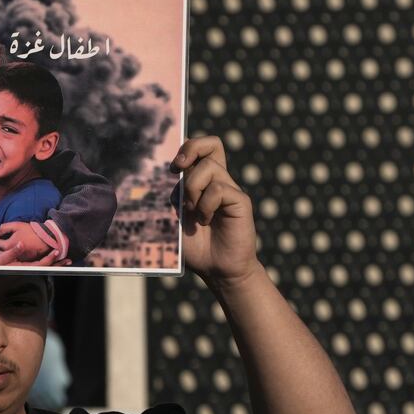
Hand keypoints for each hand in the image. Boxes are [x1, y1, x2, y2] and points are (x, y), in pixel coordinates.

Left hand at [0, 220, 56, 263]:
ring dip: (6, 250)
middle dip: (0, 245)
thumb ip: (4, 228)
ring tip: (9, 243)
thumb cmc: (32, 231)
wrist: (45, 238)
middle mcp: (13, 253)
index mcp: (9, 244)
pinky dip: (14, 253)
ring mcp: (18, 257)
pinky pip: (15, 257)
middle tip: (2, 239)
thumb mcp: (16, 225)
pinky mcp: (24, 259)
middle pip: (0, 251)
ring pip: (7, 255)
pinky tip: (17, 246)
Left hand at [173, 136, 261, 289]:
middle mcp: (218, 181)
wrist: (216, 269)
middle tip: (178, 169)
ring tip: (193, 212)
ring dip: (193, 189)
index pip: (201, 149)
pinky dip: (205, 205)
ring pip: (209, 167)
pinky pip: (219, 189)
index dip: (187, 147)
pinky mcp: (241, 201)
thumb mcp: (175, 217)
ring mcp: (231, 190)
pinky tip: (205, 221)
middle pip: (212, 143)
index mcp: (203, 182)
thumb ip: (174, 194)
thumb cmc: (195, 246)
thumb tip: (172, 172)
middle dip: (191, 149)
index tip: (173, 167)